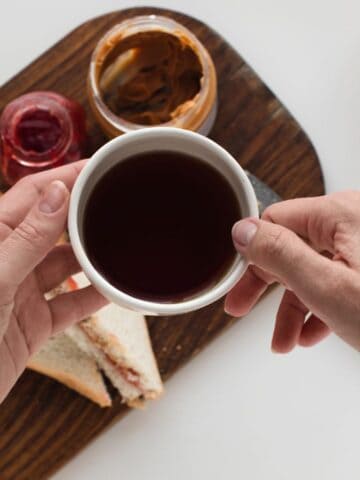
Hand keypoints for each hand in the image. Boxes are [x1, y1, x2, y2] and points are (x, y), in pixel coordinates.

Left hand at [0, 161, 106, 402]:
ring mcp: (21, 292)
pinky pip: (71, 305)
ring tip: (121, 246)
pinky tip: (115, 289)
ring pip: (66, 266)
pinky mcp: (34, 323)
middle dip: (84, 215)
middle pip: (54, 228)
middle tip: (118, 202)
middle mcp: (8, 261)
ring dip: (92, 258)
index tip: (97, 166)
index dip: (65, 177)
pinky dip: (93, 298)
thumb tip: (58, 192)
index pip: (33, 195)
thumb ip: (27, 238)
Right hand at [225, 191, 359, 352]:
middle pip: (290, 247)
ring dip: (294, 306)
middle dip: (267, 286)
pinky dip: (320, 306)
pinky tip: (312, 331)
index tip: (237, 282)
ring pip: (312, 268)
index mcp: (341, 213)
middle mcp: (353, 220)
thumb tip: (243, 231)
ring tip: (286, 339)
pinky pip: (334, 279)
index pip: (274, 222)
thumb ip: (280, 255)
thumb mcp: (327, 287)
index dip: (251, 256)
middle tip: (241, 308)